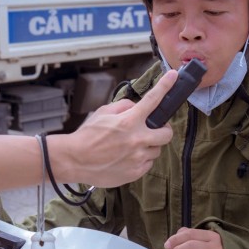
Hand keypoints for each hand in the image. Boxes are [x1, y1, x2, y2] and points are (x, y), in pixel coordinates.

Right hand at [48, 70, 175, 186]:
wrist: (74, 160)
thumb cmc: (87, 136)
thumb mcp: (102, 112)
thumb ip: (124, 107)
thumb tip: (136, 107)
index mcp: (129, 121)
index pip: (153, 99)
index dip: (165, 86)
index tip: (173, 76)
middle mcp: (137, 139)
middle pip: (167, 133)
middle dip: (162, 130)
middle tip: (152, 130)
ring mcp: (138, 157)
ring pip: (156, 150)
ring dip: (148, 146)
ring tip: (131, 146)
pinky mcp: (135, 172)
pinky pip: (148, 164)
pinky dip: (141, 159)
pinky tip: (126, 157)